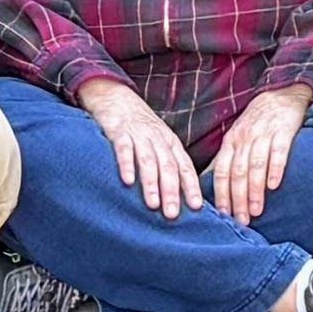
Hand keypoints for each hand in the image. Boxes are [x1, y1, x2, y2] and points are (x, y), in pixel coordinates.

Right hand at [83, 81, 207, 218]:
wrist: (116, 96)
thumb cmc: (140, 127)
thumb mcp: (159, 141)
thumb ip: (168, 164)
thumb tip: (179, 197)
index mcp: (170, 143)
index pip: (185, 167)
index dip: (191, 186)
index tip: (196, 208)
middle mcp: (158, 139)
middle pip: (168, 166)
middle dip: (172, 191)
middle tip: (172, 214)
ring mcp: (139, 134)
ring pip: (148, 160)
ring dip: (151, 183)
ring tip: (152, 205)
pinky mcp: (118, 131)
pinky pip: (124, 149)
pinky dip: (126, 164)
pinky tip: (128, 181)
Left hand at [208, 85, 312, 225]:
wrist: (282, 94)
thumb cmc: (257, 122)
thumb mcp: (236, 138)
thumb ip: (226, 161)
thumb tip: (209, 186)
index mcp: (230, 143)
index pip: (221, 172)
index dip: (221, 194)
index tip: (224, 216)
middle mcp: (244, 139)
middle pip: (237, 173)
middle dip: (238, 199)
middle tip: (242, 221)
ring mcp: (263, 134)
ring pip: (255, 165)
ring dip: (254, 190)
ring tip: (256, 211)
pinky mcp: (283, 131)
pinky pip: (277, 151)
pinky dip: (275, 168)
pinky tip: (274, 185)